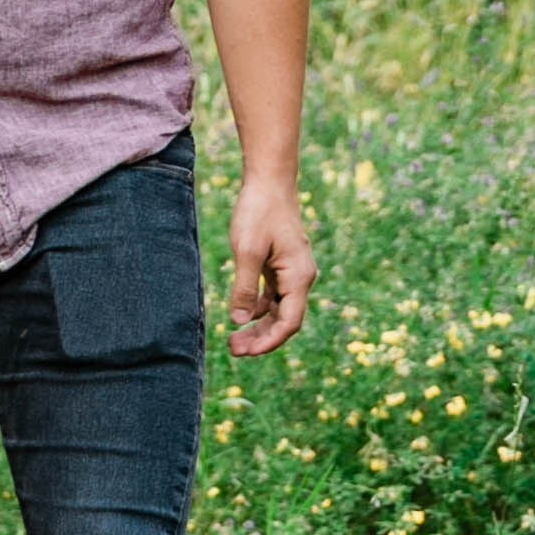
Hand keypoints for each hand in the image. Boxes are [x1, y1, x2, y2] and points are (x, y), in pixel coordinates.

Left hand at [226, 173, 314, 356]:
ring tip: (234, 339)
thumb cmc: (259, 212)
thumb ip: (245, 287)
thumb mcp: (247, 250)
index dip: (269, 342)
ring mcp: (292, 271)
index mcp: (299, 277)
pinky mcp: (281, 264)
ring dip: (259, 326)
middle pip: (285, 319)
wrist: (269, 182)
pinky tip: (242, 315)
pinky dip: (259, 308)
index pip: (289, 322)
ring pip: (278, 309)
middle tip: (234, 351)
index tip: (247, 353)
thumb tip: (240, 321)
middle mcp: (300, 277)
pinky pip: (273, 295)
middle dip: (261, 338)